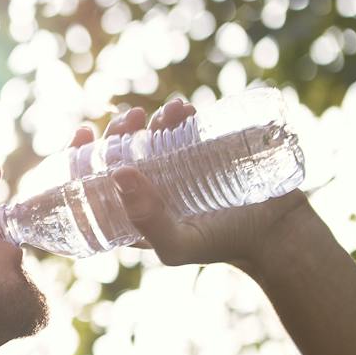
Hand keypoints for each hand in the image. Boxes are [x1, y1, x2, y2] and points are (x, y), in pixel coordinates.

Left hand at [68, 97, 313, 270]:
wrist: (276, 234)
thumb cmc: (220, 245)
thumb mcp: (176, 244)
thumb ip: (146, 219)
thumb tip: (118, 173)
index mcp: (129, 212)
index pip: (91, 182)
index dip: (79, 156)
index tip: (83, 132)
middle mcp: (148, 190)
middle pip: (119, 153)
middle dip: (118, 131)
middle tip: (131, 117)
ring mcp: (175, 171)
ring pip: (150, 137)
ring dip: (151, 119)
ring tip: (167, 111)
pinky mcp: (203, 156)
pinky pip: (184, 130)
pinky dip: (179, 116)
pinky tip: (183, 109)